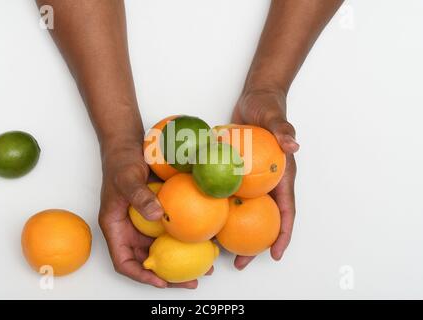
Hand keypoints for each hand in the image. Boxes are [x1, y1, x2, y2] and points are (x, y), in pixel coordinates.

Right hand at [98, 144, 208, 287]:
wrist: (131, 147)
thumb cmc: (121, 162)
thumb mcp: (127, 178)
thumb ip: (139, 196)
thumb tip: (157, 215)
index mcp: (116, 227)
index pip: (124, 261)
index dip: (141, 275)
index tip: (161, 281)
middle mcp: (131, 230)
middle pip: (147, 260)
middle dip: (168, 275)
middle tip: (192, 280)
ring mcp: (146, 223)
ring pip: (163, 247)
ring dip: (182, 258)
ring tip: (206, 266)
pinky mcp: (160, 213)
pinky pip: (173, 230)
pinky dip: (187, 238)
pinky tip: (206, 240)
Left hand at [231, 89, 298, 268]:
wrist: (254, 99)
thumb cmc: (268, 106)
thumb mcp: (274, 116)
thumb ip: (283, 129)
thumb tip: (293, 145)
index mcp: (281, 175)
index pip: (286, 209)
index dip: (283, 233)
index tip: (275, 254)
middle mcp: (267, 182)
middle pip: (263, 219)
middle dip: (255, 244)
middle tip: (240, 263)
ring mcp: (251, 180)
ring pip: (244, 212)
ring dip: (234, 232)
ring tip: (219, 251)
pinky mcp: (236, 174)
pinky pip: (229, 196)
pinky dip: (220, 209)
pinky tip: (204, 219)